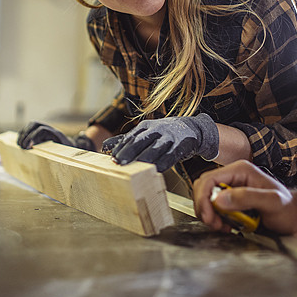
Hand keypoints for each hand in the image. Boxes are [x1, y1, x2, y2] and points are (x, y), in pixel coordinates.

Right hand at [16, 121, 94, 150]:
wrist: (69, 146)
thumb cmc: (66, 152)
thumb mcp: (65, 154)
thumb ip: (61, 156)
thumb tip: (62, 162)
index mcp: (56, 134)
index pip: (42, 130)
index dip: (33, 137)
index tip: (28, 147)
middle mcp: (49, 128)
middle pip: (35, 124)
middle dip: (26, 135)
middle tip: (22, 146)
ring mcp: (44, 127)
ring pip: (31, 125)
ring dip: (23, 134)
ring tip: (19, 145)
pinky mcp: (39, 129)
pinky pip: (29, 127)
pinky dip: (22, 133)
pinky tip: (19, 142)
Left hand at [103, 113, 218, 171]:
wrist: (192, 129)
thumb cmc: (164, 133)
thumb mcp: (145, 132)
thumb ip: (126, 139)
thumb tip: (104, 146)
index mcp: (146, 126)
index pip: (131, 136)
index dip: (121, 147)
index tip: (112, 158)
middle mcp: (157, 130)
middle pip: (141, 141)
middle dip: (129, 152)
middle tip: (119, 163)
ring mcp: (170, 137)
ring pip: (155, 148)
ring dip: (144, 158)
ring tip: (135, 168)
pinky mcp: (181, 146)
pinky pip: (171, 156)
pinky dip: (163, 163)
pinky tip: (155, 170)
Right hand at [192, 160, 296, 236]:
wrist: (296, 217)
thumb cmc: (288, 208)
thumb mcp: (271, 203)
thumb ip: (247, 198)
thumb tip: (219, 199)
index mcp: (240, 170)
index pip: (209, 179)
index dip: (203, 199)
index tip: (209, 217)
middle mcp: (233, 177)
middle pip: (203, 188)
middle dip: (204, 208)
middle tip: (214, 224)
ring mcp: (231, 188)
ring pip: (206, 199)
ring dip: (210, 215)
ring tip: (222, 227)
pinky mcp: (231, 200)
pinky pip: (214, 208)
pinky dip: (215, 219)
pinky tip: (226, 226)